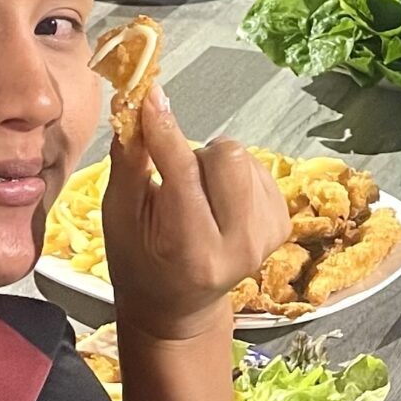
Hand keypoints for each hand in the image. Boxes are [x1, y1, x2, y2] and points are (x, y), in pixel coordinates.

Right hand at [102, 85, 287, 340]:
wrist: (178, 302)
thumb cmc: (140, 260)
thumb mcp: (120, 215)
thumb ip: (129, 159)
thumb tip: (135, 102)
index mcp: (191, 249)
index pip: (183, 173)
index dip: (164, 130)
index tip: (151, 98)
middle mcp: (238, 246)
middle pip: (227, 157)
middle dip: (196, 153)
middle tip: (177, 175)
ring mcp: (266, 237)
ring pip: (243, 158)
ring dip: (213, 165)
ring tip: (196, 194)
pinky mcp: (281, 223)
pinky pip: (258, 168)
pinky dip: (233, 175)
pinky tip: (217, 200)